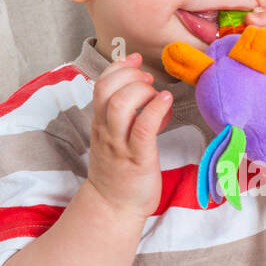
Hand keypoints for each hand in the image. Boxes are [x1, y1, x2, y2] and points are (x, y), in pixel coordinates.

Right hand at [87, 53, 173, 220]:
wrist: (113, 207)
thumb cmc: (120, 172)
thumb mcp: (114, 138)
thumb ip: (123, 117)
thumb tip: (145, 94)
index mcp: (101, 124)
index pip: (99, 85)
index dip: (117, 67)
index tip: (135, 58)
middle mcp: (106, 131)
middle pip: (106, 90)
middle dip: (128, 75)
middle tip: (148, 77)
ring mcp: (120, 145)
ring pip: (120, 106)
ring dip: (140, 91)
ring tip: (156, 92)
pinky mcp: (137, 158)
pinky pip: (142, 128)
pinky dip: (155, 109)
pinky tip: (165, 101)